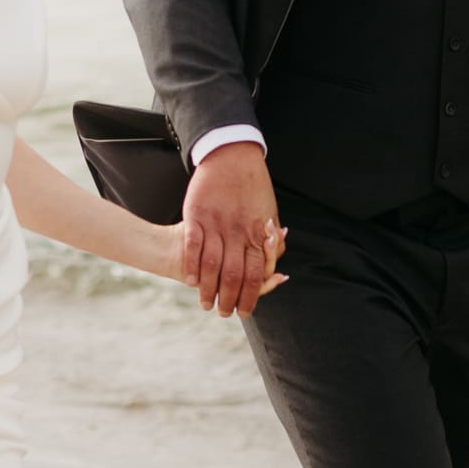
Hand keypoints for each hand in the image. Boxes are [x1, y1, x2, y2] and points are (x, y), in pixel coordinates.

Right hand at [180, 142, 280, 317]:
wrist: (232, 155)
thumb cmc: (253, 187)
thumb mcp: (269, 213)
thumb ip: (271, 243)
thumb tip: (277, 270)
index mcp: (257, 233)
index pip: (255, 274)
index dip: (250, 296)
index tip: (244, 311)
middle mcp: (238, 231)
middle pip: (233, 275)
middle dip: (228, 299)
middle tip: (223, 312)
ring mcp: (216, 223)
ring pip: (212, 264)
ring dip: (207, 289)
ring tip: (205, 303)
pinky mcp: (197, 214)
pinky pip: (193, 245)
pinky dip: (192, 266)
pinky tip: (191, 280)